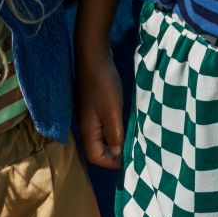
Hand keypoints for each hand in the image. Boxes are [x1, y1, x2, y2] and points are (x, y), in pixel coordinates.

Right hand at [76, 46, 123, 169]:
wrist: (92, 53)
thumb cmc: (103, 83)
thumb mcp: (112, 112)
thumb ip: (115, 135)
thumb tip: (118, 154)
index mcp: (87, 129)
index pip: (95, 158)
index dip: (111, 163)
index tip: (128, 160)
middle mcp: (85, 125)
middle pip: (97, 150)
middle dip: (113, 155)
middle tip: (132, 152)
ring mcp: (88, 115)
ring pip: (101, 138)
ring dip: (115, 142)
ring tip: (130, 140)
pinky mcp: (93, 106)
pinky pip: (102, 126)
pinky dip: (113, 130)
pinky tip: (124, 125)